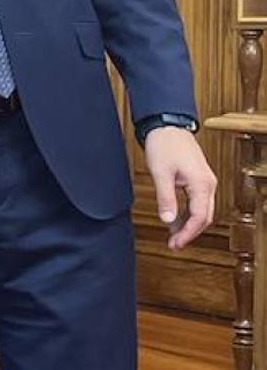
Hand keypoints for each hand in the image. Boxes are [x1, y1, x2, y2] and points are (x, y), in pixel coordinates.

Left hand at [144, 125, 216, 248]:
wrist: (167, 125)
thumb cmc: (165, 144)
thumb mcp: (161, 173)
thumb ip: (165, 198)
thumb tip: (167, 220)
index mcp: (202, 184)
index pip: (200, 217)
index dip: (188, 233)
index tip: (176, 244)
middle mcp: (208, 184)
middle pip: (205, 217)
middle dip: (190, 232)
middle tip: (174, 244)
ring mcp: (205, 182)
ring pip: (202, 210)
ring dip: (189, 224)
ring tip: (173, 236)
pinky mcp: (198, 179)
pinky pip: (197, 202)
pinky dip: (188, 213)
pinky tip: (175, 220)